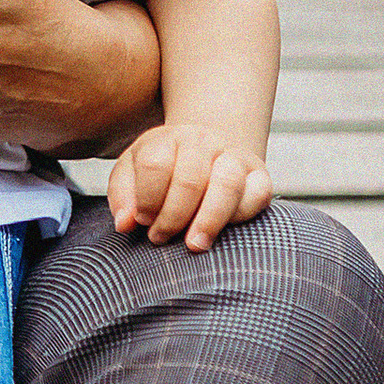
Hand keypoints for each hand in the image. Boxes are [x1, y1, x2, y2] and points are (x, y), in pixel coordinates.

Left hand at [108, 121, 273, 250]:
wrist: (206, 149)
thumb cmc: (163, 169)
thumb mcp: (132, 173)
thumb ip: (123, 196)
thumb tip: (125, 224)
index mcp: (167, 138)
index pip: (155, 165)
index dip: (146, 198)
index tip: (143, 221)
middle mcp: (203, 142)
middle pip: (190, 180)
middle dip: (173, 217)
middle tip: (161, 238)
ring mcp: (234, 156)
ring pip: (227, 185)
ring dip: (208, 220)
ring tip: (193, 244)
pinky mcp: (260, 175)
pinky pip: (257, 195)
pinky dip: (241, 215)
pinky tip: (223, 230)